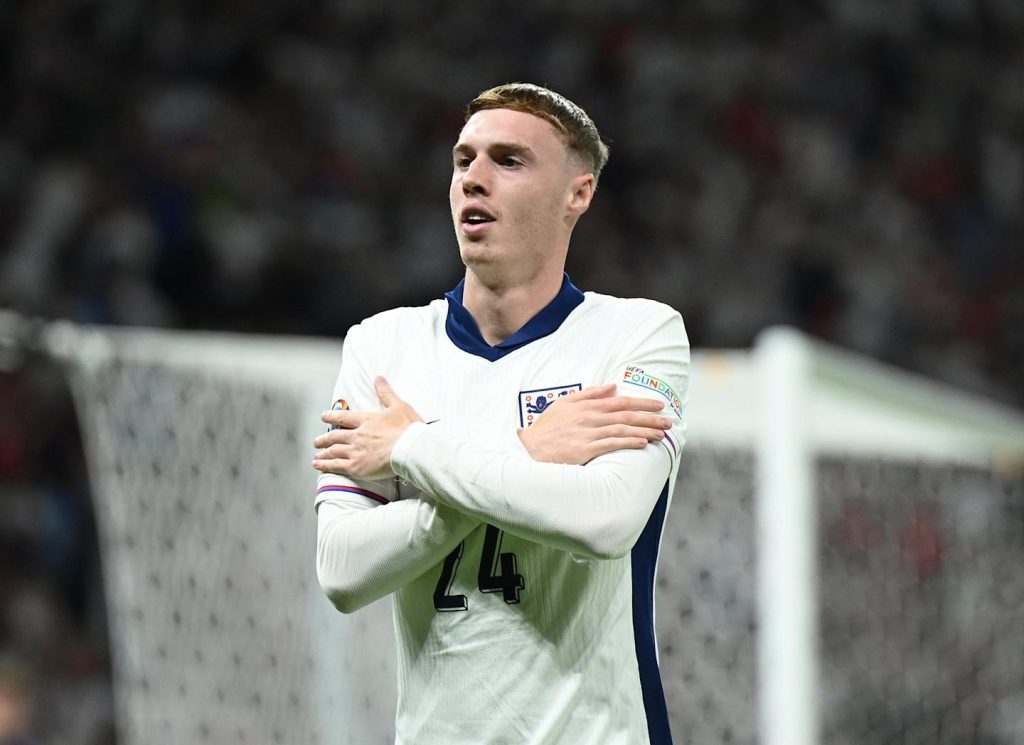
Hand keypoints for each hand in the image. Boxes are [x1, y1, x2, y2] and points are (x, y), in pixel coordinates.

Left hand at [312, 377, 422, 479]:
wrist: (410, 449)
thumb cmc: (407, 429)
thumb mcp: (398, 406)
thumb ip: (386, 393)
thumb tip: (379, 379)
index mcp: (366, 420)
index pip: (344, 417)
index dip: (332, 416)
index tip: (324, 416)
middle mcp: (357, 435)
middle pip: (334, 436)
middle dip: (324, 439)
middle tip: (316, 441)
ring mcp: (355, 451)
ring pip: (333, 451)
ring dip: (323, 453)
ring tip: (316, 456)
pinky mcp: (357, 467)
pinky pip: (336, 466)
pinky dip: (325, 465)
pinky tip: (319, 465)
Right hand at [517, 384, 670, 464]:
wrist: (530, 448)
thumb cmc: (547, 427)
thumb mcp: (565, 403)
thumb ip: (589, 394)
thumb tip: (612, 386)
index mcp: (587, 406)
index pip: (621, 401)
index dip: (643, 402)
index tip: (659, 404)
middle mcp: (591, 418)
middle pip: (627, 415)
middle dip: (650, 417)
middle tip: (669, 420)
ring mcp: (589, 433)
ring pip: (623, 429)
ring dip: (645, 430)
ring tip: (662, 434)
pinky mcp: (586, 450)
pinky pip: (612, 444)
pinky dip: (628, 442)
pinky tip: (642, 443)